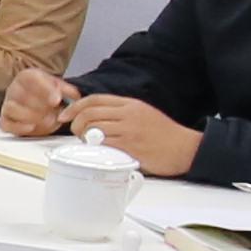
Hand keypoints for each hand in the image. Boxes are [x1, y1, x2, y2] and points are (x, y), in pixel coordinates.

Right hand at [0, 65, 74, 138]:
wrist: (35, 100)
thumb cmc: (46, 94)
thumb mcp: (59, 87)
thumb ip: (68, 90)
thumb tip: (74, 97)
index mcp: (27, 76)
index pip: (32, 78)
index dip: (45, 90)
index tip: (56, 100)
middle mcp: (15, 88)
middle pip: (22, 95)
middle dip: (41, 107)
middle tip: (56, 114)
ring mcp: (8, 104)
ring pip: (12, 108)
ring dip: (31, 117)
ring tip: (47, 121)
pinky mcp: (5, 120)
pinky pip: (6, 124)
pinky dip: (19, 127)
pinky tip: (32, 127)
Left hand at [72, 96, 199, 172]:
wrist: (185, 148)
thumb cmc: (164, 135)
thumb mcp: (143, 114)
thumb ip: (121, 114)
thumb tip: (95, 119)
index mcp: (130, 104)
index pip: (95, 99)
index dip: (75, 107)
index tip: (65, 115)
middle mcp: (128, 114)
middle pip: (89, 113)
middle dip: (75, 123)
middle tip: (76, 133)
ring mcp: (129, 129)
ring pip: (93, 128)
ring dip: (84, 137)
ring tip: (90, 144)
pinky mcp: (130, 145)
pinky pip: (103, 143)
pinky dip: (95, 147)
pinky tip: (99, 151)